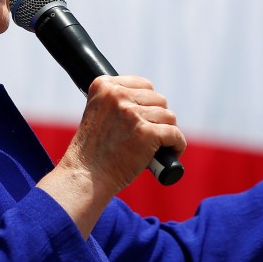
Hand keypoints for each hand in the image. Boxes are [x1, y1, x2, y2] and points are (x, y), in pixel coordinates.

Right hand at [39, 75, 185, 236]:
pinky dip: (177, 145)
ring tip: (157, 147)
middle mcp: (117, 95)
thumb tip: (151, 101)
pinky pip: (175, 134)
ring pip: (168, 116)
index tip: (144, 118)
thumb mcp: (98, 113)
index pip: (143, 84)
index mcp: (103, 85)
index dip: (148, 103)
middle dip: (158, 118)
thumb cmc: (93, 151)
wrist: (86, 176)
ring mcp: (132, 113)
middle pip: (159, 99)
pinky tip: (171, 153)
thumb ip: (117, 102)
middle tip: (150, 136)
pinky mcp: (146, 132)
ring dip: (166, 132)